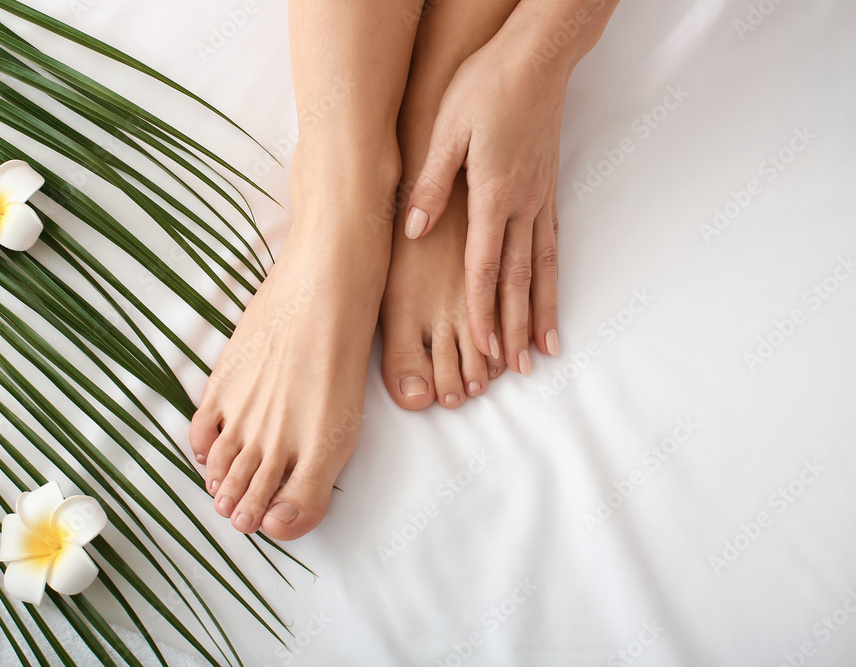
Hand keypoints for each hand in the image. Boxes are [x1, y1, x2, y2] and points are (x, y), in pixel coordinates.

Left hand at [402, 32, 569, 372]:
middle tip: (515, 370)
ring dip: (541, 313)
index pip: (484, 267)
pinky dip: (555, 279)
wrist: (537, 56)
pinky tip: (554, 297)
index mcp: (493, 195)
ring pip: (542, 268)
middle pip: (517, 280)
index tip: (482, 349)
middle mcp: (523, 205)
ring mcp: (541, 199)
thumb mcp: (446, 129)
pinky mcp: (549, 190)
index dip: (481, 312)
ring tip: (545, 351)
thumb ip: (431, 183)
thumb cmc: (487, 87)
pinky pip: (554, 246)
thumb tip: (413, 229)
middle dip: (513, 328)